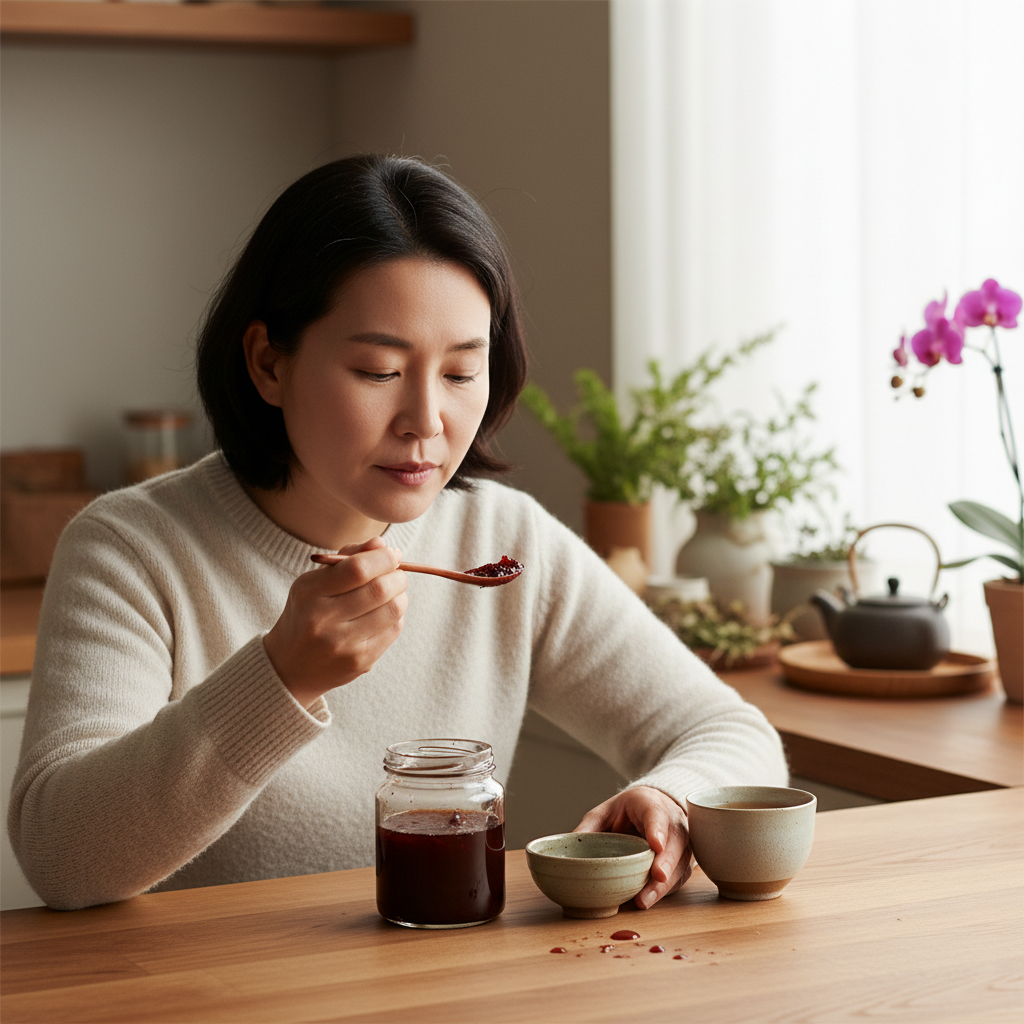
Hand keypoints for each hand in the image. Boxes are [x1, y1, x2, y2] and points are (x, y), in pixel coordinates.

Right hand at [263, 537, 407, 707]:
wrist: (288, 666)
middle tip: (397, 573)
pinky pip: (394, 629)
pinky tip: (384, 614)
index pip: (357, 569)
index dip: (383, 558)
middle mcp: (324, 619)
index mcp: (309, 592)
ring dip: (400, 595)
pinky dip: (396, 616)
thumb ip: (348, 559)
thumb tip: (381, 544)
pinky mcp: (360, 662)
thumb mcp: (315, 582)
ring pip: (393, 610)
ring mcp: (343, 644)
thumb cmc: (307, 613)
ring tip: (392, 592)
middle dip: (398, 576)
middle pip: (379, 589)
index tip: (392, 554)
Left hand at [574, 786, 691, 909]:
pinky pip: (678, 877)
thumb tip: (568, 845)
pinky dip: (665, 890)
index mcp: (650, 803)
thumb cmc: (627, 812)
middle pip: (675, 841)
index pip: (657, 814)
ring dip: (664, 883)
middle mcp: (672, 821)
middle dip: (666, 861)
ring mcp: (681, 842)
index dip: (657, 829)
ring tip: (644, 900)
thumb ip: (590, 827)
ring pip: (680, 862)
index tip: (656, 845)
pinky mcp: (682, 862)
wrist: (653, 809)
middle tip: (656, 876)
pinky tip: (649, 900)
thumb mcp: (605, 812)